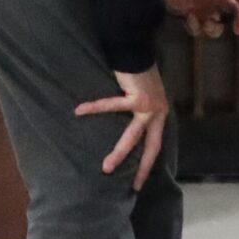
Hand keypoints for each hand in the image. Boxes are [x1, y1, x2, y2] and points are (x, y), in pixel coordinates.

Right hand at [75, 66, 170, 189]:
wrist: (137, 51)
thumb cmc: (136, 73)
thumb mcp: (143, 97)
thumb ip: (138, 112)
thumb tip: (126, 128)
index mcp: (160, 115)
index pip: (155, 144)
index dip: (148, 163)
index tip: (140, 182)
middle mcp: (158, 112)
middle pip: (150, 146)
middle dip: (140, 167)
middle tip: (133, 187)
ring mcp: (149, 106)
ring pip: (133, 135)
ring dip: (120, 152)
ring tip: (106, 167)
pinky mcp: (137, 96)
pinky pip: (112, 106)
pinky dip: (94, 108)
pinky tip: (79, 111)